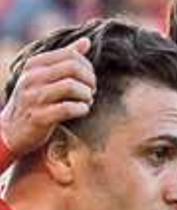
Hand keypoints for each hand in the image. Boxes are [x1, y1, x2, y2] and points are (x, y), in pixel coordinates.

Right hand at [1, 38, 94, 155]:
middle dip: (90, 80)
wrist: (13, 129)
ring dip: (87, 96)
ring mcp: (33, 97)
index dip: (87, 67)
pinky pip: (68, 108)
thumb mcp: (46, 76)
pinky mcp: (38, 117)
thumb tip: (87, 40)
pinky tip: (82, 110)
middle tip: (90, 91)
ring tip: (86, 101)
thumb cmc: (37, 99)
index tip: (88, 79)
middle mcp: (31, 78)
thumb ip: (66, 58)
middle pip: (73, 68)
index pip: (71, 55)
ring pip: (72, 87)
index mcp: (34, 64)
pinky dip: (82, 109)